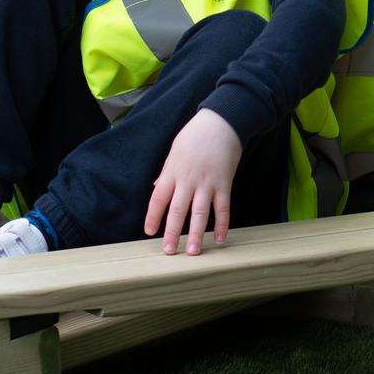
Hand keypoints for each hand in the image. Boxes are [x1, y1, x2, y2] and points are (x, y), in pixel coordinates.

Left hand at [144, 109, 242, 255]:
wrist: (221, 122)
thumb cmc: (195, 135)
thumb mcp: (174, 151)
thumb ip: (166, 173)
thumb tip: (157, 188)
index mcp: (172, 172)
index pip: (158, 198)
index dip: (153, 216)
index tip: (149, 232)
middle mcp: (188, 180)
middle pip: (178, 210)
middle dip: (172, 232)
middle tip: (169, 251)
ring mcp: (207, 183)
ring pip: (200, 213)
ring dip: (196, 234)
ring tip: (193, 252)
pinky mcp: (224, 184)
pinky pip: (223, 208)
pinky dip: (222, 224)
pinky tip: (219, 239)